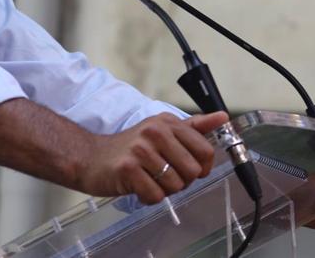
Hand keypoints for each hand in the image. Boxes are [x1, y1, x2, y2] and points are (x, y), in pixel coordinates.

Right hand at [78, 111, 228, 204]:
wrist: (91, 157)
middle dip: (182, 181)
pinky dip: (149, 198)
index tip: (192, 170)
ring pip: (175, 185)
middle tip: (165, 177)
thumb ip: (194, 127)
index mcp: (168, 122)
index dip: (202, 167)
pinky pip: (155, 195)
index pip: (205, 150)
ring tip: (151, 180)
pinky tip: (139, 187)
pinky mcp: (128, 169)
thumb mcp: (163, 130)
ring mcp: (141, 149)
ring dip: (165, 190)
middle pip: (192, 171)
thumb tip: (223, 117)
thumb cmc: (130, 148)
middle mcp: (155, 132)